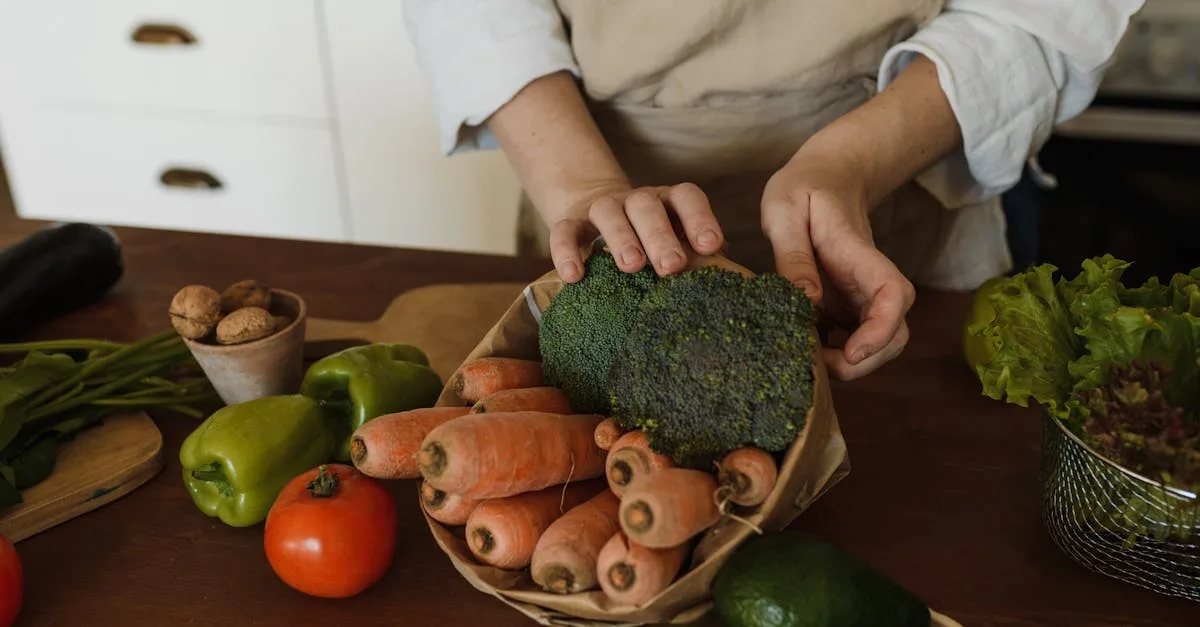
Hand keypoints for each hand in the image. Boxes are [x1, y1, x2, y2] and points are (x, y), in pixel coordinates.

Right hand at [549, 183, 725, 282]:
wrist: (598, 219)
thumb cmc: (652, 242)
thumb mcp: (677, 243)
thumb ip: (697, 257)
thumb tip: (724, 281)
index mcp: (669, 202)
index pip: (687, 198)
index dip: (700, 218)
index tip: (711, 246)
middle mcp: (637, 200)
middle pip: (647, 205)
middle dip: (660, 235)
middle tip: (671, 267)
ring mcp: (603, 208)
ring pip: (609, 212)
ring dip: (621, 237)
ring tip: (631, 266)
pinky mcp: (572, 222)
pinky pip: (565, 230)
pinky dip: (566, 250)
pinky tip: (574, 277)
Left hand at [761, 152, 915, 380]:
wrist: (826, 176)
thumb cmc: (804, 188)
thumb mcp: (785, 210)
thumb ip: (793, 254)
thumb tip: (807, 300)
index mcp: (859, 254)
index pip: (893, 295)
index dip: (881, 330)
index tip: (852, 352)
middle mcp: (870, 280)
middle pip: (895, 332)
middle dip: (865, 362)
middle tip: (818, 365)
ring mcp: (862, 294)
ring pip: (881, 341)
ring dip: (853, 364)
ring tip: (809, 358)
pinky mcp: (849, 303)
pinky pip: (856, 338)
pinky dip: (838, 354)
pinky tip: (806, 348)